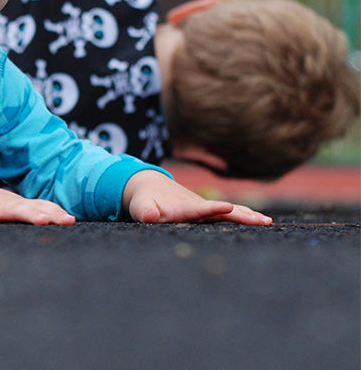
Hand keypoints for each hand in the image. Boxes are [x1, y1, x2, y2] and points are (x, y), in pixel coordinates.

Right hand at [0, 182, 75, 224]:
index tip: (71, 220)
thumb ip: (26, 216)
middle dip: (48, 213)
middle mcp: (9, 205)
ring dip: (25, 213)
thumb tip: (51, 224)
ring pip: (9, 209)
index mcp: (18, 207)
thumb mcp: (9, 211)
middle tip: (65, 221)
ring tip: (40, 220)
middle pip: (31, 208)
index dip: (56, 213)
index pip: (42, 207)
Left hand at [123, 170, 272, 224]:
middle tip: (263, 221)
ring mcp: (204, 208)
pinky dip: (243, 216)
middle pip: (222, 212)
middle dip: (241, 215)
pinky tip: (261, 221)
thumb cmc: (144, 200)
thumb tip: (149, 217)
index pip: (198, 210)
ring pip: (229, 211)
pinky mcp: (207, 211)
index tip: (227, 208)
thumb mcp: (139, 207)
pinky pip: (228, 214)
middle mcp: (197, 206)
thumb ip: (144, 212)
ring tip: (268, 222)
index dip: (212, 209)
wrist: (150, 185)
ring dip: (247, 216)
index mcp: (182, 208)